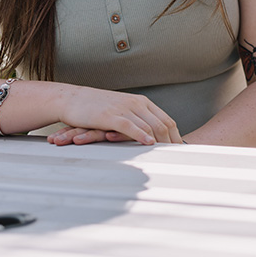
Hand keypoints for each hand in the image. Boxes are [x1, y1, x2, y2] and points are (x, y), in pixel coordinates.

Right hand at [50, 85, 180, 145]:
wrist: (73, 99)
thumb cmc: (97, 108)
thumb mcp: (122, 111)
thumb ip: (137, 120)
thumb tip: (151, 136)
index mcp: (142, 103)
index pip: (167, 120)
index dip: (176, 135)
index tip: (182, 149)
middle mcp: (137, 104)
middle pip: (163, 124)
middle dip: (173, 141)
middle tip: (179, 156)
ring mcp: (125, 109)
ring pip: (150, 125)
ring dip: (162, 142)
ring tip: (169, 154)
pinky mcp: (111, 116)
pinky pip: (131, 127)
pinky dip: (142, 136)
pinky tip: (149, 144)